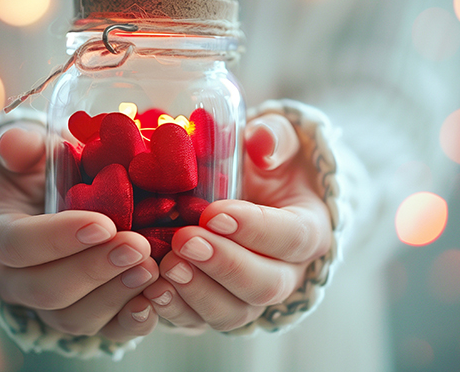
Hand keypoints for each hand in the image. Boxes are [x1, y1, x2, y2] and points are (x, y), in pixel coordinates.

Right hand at [0, 123, 158, 340]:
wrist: (46, 203)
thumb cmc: (37, 174)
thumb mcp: (25, 152)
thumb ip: (19, 145)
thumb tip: (13, 143)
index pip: (17, 245)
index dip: (58, 238)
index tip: (103, 224)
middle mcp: (14, 279)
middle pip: (46, 289)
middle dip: (94, 270)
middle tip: (137, 246)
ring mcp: (47, 305)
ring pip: (74, 317)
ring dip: (115, 295)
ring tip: (151, 268)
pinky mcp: (82, 316)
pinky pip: (104, 331)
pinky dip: (131, 321)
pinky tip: (156, 299)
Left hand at [142, 113, 331, 330]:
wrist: (250, 195)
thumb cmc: (265, 166)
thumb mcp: (277, 141)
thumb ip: (275, 137)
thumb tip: (262, 145)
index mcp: (308, 229)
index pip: (291, 237)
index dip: (254, 229)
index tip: (214, 213)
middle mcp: (288, 272)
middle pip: (265, 284)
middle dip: (223, 264)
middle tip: (185, 240)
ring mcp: (252, 297)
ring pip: (235, 312)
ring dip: (198, 293)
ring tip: (166, 266)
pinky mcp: (218, 308)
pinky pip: (201, 322)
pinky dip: (175, 311)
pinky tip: (150, 290)